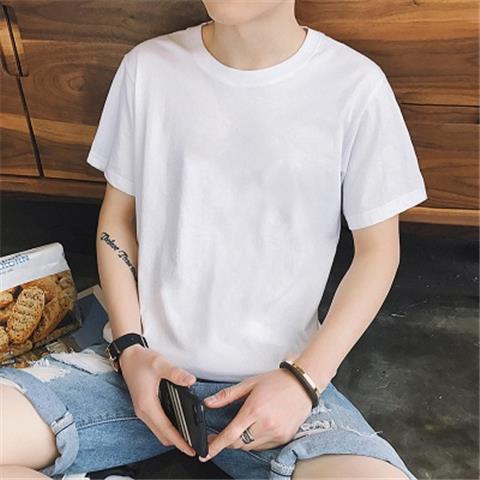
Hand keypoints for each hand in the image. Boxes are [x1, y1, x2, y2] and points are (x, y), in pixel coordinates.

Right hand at [119, 344, 196, 456]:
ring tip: (190, 436)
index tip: (191, 450)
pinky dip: (168, 428)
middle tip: (195, 444)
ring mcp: (143, 410)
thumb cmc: (142, 360)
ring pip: (159, 431)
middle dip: (178, 442)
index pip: (166, 429)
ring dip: (173, 436)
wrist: (128, 357)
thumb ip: (176, 373)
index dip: (179, 441)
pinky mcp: (145, 407)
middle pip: (162, 435)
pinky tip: (179, 423)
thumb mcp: (160, 364)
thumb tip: (191, 381)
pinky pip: (157, 424)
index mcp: (147, 404)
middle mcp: (143, 411)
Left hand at [198, 368, 315, 461]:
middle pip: (238, 443)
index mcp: (255, 409)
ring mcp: (276, 434)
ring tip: (242, 427)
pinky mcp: (284, 438)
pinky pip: (263, 446)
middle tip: (220, 435)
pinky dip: (255, 441)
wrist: (303, 384)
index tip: (205, 452)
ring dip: (241, 441)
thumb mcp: (249, 383)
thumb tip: (208, 403)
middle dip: (227, 441)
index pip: (230, 434)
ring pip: (250, 447)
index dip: (216, 445)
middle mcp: (266, 425)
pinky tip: (256, 428)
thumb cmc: (277, 381)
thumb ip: (227, 395)